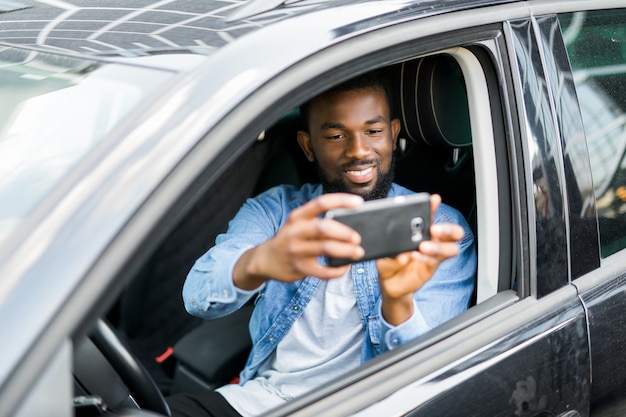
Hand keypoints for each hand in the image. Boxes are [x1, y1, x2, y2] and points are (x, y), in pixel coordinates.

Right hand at [234, 193, 364, 289]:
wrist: (265, 260)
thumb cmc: (289, 239)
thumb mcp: (297, 225)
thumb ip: (317, 222)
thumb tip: (349, 226)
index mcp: (297, 216)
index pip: (321, 203)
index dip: (341, 200)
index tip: (359, 202)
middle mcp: (296, 231)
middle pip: (324, 228)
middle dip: (344, 232)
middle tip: (358, 237)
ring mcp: (297, 251)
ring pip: (326, 249)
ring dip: (346, 251)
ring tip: (358, 252)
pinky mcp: (299, 268)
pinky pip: (323, 271)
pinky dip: (337, 270)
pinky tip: (344, 266)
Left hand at [376, 194, 463, 324]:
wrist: (388, 280)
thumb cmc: (389, 258)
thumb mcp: (386, 247)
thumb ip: (392, 243)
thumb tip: (401, 246)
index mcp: (422, 229)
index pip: (432, 215)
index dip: (434, 206)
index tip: (433, 199)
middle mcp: (432, 239)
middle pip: (453, 232)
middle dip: (447, 228)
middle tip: (434, 229)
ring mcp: (434, 255)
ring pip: (450, 248)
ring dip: (437, 246)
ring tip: (422, 246)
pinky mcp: (431, 268)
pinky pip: (434, 262)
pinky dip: (424, 258)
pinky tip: (414, 256)